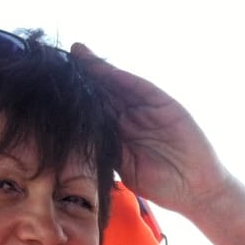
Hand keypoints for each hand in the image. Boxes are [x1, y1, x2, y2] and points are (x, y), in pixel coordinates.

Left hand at [71, 43, 231, 217]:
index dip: (73, 100)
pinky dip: (120, 77)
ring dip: (96, 69)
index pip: (91, 112)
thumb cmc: (162, 186)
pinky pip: (139, 87)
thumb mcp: (124, 170)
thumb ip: (104, 154)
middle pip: (101, 93)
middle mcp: (130, 118)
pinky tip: (100, 67)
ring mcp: (146, 109)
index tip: (48, 89)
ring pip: (117, 85)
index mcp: (118, 134)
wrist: (196, 191)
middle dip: (81, 77)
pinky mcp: (163, 103)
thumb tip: (71, 146)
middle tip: (54, 61)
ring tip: (75, 53)